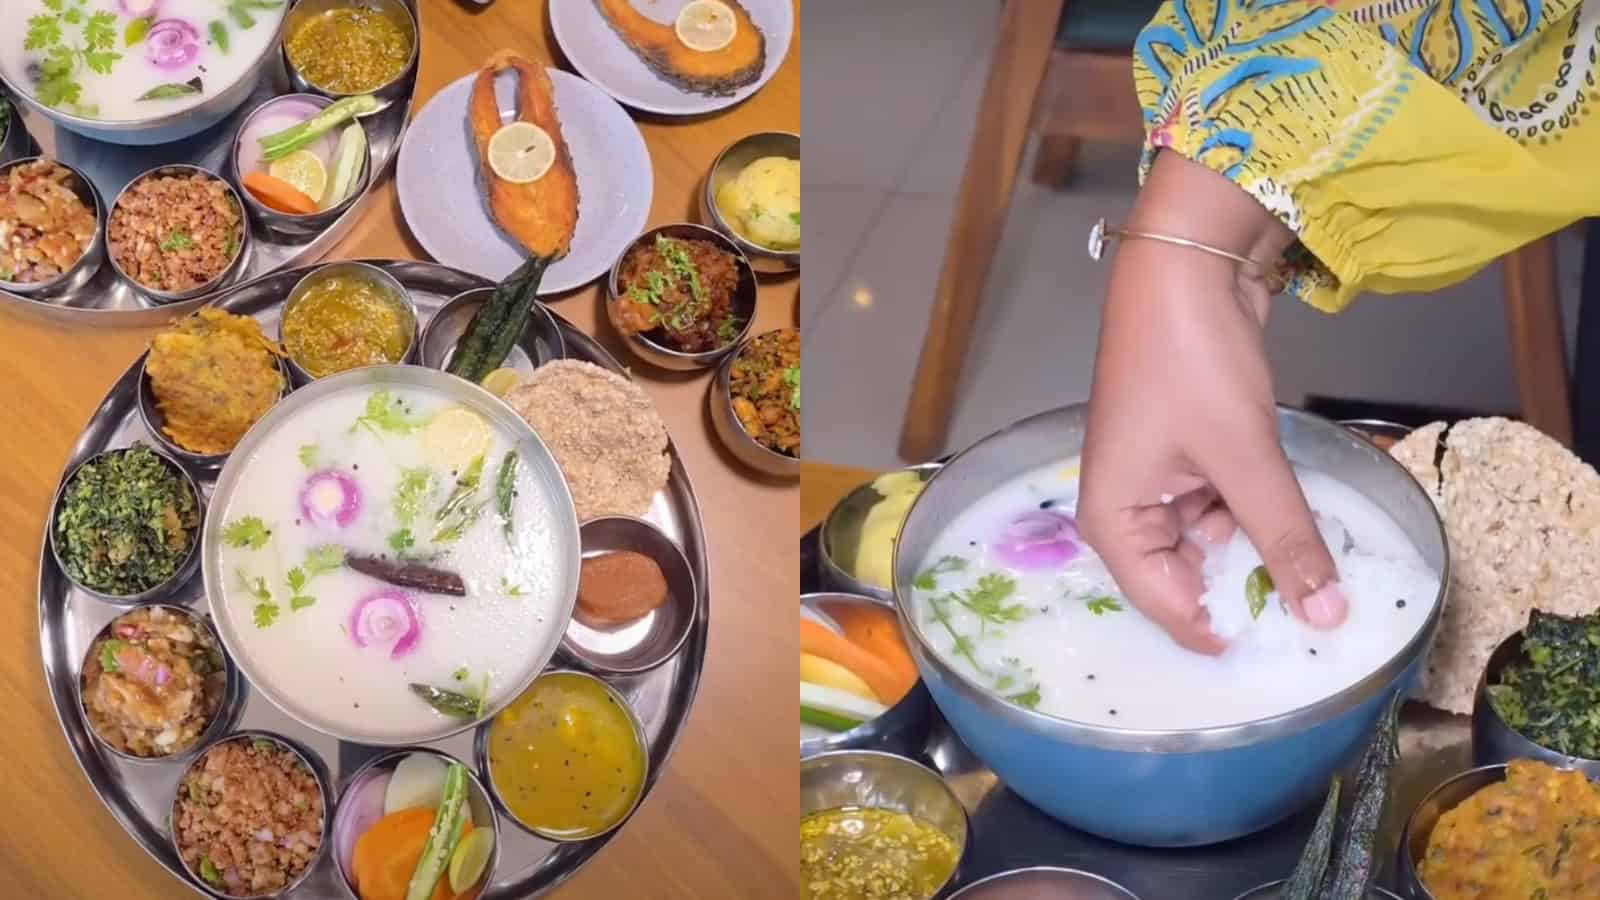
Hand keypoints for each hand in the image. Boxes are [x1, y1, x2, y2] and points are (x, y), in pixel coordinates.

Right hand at [1075, 154, 1347, 654]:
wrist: (1186, 265)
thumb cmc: (1191, 365)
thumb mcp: (1245, 458)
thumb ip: (1285, 538)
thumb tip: (1326, 617)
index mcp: (1114, 522)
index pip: (1168, 607)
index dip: (1227, 629)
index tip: (1293, 646)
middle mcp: (1129, 510)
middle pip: (1190, 577)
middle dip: (1249, 590)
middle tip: (1316, 609)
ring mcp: (1160, 481)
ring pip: (1216, 541)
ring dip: (1262, 547)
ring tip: (1320, 560)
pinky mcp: (1190, 455)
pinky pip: (1227, 505)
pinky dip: (1262, 512)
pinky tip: (1302, 518)